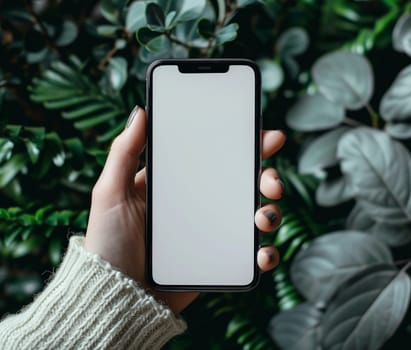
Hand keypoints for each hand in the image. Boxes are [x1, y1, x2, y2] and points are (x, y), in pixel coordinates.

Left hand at [85, 106, 284, 313]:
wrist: (117, 299)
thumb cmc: (108, 245)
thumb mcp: (110, 192)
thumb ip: (124, 152)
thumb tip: (141, 112)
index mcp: (180, 184)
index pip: (218, 157)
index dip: (245, 145)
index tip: (266, 136)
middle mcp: (202, 205)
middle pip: (245, 184)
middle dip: (268, 177)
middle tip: (271, 182)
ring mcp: (214, 233)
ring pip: (255, 215)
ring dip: (271, 212)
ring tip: (263, 218)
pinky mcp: (221, 261)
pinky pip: (252, 254)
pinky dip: (267, 253)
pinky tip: (262, 254)